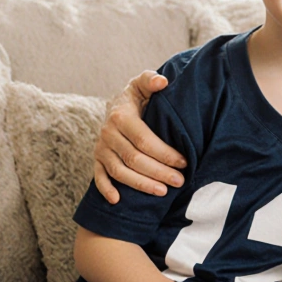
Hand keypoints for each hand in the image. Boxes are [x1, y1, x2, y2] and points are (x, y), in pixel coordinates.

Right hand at [92, 70, 186, 203]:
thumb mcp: (143, 84)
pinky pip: (98, 177)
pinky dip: (106, 189)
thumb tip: (163, 81)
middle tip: (179, 181)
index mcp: (121, 116)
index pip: (144, 139)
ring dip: (141, 184)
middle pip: (134, 159)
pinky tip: (118, 201)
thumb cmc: (137, 96)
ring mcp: (101, 148)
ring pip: (119, 171)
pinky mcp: (97, 159)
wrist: (115, 104)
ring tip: (163, 192)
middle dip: (158, 172)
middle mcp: (108, 133)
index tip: (184, 161)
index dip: (164, 153)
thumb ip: (151, 80)